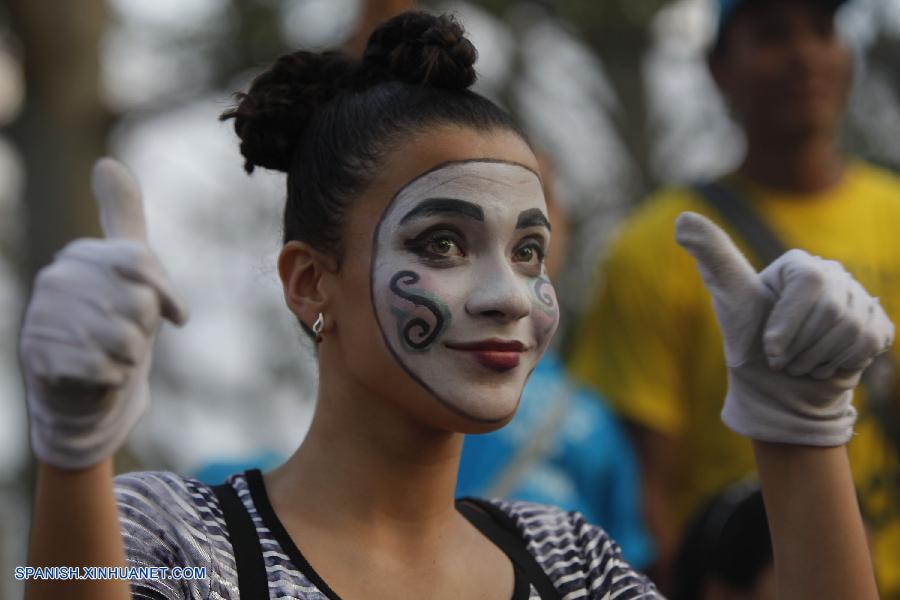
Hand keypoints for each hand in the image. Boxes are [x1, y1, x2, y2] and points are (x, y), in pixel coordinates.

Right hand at [19, 158, 187, 469]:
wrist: (84, 384)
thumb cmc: (113, 322)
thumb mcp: (129, 268)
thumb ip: (123, 217)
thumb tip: (105, 162)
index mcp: (82, 255)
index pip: (141, 263)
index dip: (165, 295)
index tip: (176, 315)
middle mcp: (56, 279)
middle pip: (138, 304)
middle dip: (144, 330)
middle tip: (127, 337)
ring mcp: (43, 317)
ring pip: (123, 339)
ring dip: (129, 356)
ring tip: (111, 355)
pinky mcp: (39, 358)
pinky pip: (104, 369)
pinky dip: (112, 379)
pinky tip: (99, 374)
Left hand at [675, 212, 893, 445]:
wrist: (776, 389)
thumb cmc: (748, 343)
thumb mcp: (729, 299)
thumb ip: (712, 256)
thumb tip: (682, 219)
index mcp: (798, 264)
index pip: (811, 282)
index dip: (789, 323)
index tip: (769, 348)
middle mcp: (833, 274)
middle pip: (833, 310)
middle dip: (800, 347)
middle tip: (781, 361)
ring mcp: (859, 299)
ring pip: (853, 329)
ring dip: (817, 359)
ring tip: (798, 364)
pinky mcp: (876, 323)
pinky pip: (870, 341)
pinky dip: (841, 364)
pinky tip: (822, 365)